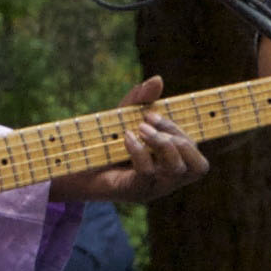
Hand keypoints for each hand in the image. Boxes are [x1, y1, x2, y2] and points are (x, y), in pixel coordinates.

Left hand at [53, 77, 206, 203]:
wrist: (73, 168)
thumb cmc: (105, 143)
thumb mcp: (124, 117)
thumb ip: (141, 100)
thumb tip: (158, 79)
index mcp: (173, 164)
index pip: (197, 155)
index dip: (184, 132)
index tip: (152, 113)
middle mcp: (169, 180)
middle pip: (197, 166)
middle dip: (177, 137)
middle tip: (146, 121)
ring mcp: (153, 188)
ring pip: (177, 170)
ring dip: (163, 144)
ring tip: (139, 129)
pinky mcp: (134, 191)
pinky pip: (147, 173)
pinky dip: (139, 152)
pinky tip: (126, 138)